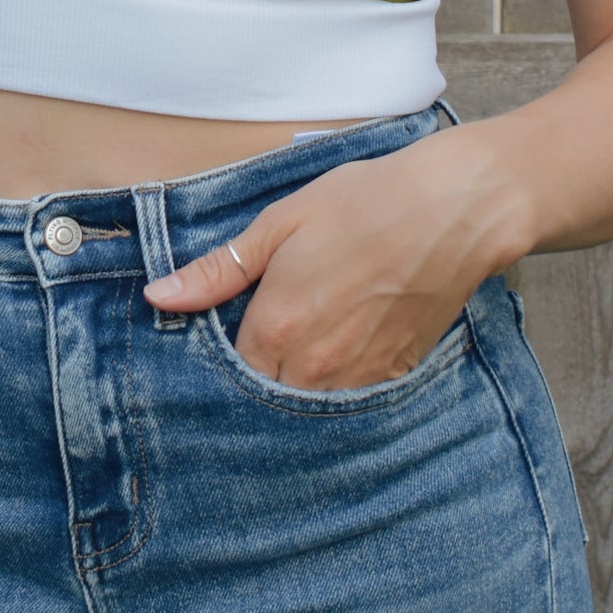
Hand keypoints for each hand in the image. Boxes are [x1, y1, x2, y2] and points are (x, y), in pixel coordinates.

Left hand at [141, 125, 510, 389]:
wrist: (454, 209)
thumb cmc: (364, 204)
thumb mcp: (281, 224)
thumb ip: (218, 270)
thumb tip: (159, 297)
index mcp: (277, 328)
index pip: (226, 374)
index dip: (217, 361)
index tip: (220, 342)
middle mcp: (314, 366)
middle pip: (264, 399)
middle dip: (253, 382)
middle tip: (259, 346)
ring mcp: (359, 378)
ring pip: (308, 408)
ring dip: (294, 391)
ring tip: (296, 353)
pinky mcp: (395, 376)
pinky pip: (352, 404)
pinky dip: (336, 390)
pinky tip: (336, 357)